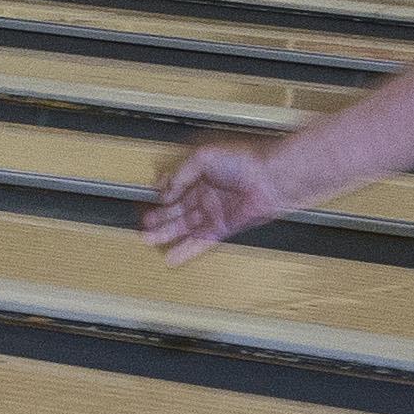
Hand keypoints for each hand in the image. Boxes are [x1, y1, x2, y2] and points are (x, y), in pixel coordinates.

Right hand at [143, 136, 306, 259]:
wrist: (271, 178)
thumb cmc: (245, 161)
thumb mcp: (202, 157)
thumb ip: (180, 174)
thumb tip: (164, 189)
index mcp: (201, 173)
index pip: (175, 186)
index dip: (161, 194)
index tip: (146, 202)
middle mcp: (207, 193)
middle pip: (177, 210)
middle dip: (159, 219)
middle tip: (142, 227)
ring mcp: (215, 212)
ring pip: (185, 227)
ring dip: (166, 234)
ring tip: (148, 241)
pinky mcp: (224, 228)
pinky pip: (200, 241)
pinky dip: (186, 250)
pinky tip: (172, 255)